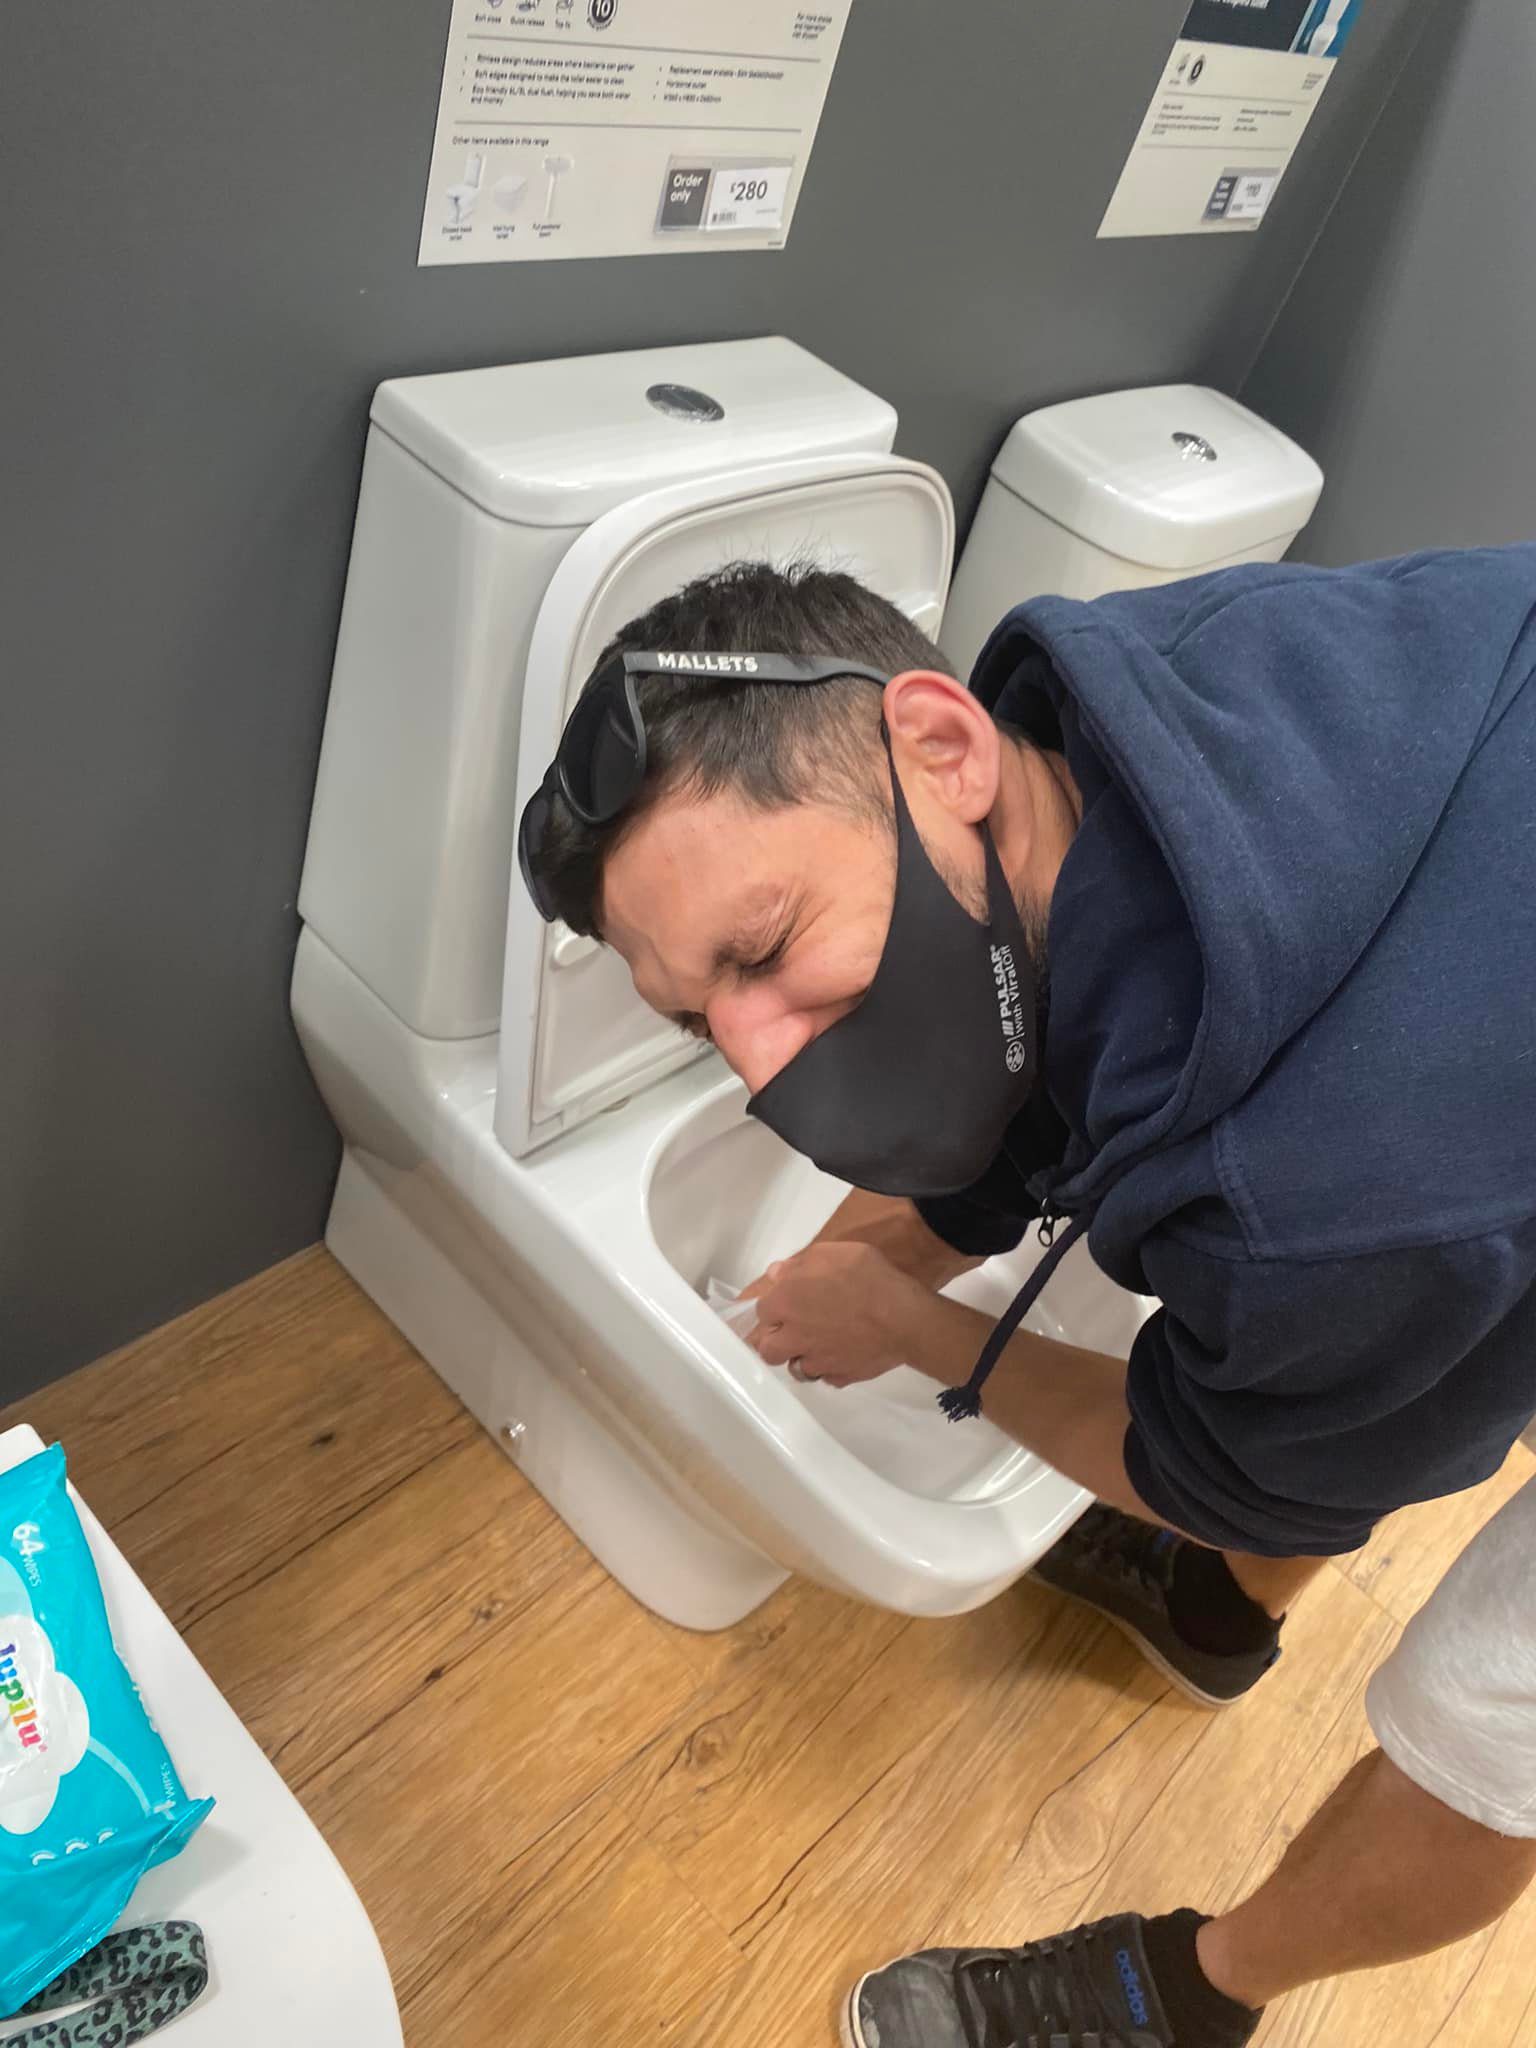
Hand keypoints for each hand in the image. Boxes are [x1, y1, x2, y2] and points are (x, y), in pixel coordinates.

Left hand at [745, 1241, 929, 1388]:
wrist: (903, 1317)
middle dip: (776, 1341)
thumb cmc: (867, 1277)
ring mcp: (817, 1361)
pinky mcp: (840, 1377)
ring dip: (803, 1357)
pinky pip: (827, 1377)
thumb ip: (799, 1264)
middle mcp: (794, 1336)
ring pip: (796, 1368)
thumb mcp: (832, 1252)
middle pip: (768, 1350)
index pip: (761, 1311)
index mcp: (786, 1302)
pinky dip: (831, 1368)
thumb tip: (777, 1273)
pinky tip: (844, 1354)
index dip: (775, 1306)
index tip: (789, 1300)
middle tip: (794, 1330)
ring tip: (820, 1344)